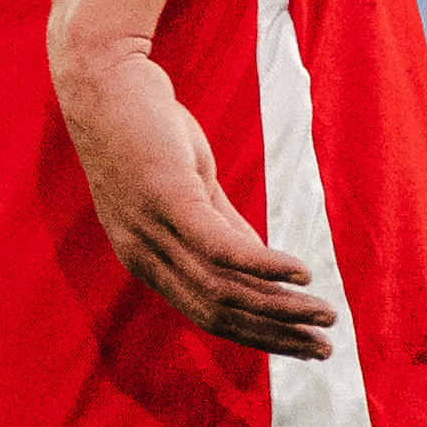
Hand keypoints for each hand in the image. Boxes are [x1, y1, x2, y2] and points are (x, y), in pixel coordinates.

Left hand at [49, 25, 336, 361]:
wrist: (103, 76)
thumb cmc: (145, 127)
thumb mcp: (188, 185)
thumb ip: (223, 226)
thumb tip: (264, 266)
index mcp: (147, 259)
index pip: (208, 315)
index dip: (258, 337)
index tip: (302, 347)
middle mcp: (145, 256)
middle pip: (218, 314)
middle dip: (275, 336)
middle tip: (324, 350)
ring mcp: (154, 230)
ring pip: (223, 289)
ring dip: (280, 307)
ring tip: (323, 314)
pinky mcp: (168, 199)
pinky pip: (222, 247)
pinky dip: (264, 265)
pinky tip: (301, 273)